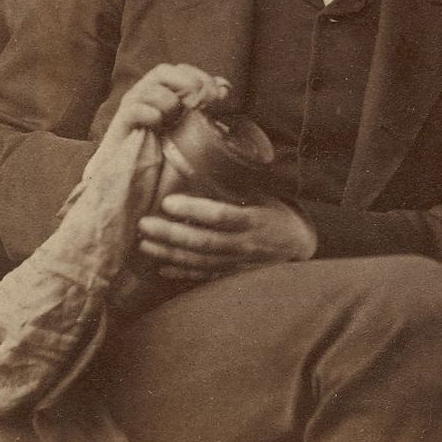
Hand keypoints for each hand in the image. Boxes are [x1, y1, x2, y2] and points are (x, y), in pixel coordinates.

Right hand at [99, 63, 229, 154]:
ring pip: (149, 88)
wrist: (136, 192)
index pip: (181, 71)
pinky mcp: (120, 128)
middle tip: (203, 101)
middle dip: (188, 82)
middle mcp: (147, 98)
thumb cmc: (166, 163)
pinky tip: (159, 124)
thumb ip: (208, 110)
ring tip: (175, 119)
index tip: (220, 95)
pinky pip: (134, 109)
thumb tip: (225, 87)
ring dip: (169, 100)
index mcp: (165, 96)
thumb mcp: (195, 135)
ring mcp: (132, 111)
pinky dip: (150, 113)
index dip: (202, 77)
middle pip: (164, 71)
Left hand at [137, 194, 316, 280]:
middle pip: (205, 242)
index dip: (194, 211)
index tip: (168, 202)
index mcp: (255, 219)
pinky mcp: (234, 276)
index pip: (222, 216)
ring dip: (170, 253)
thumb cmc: (275, 212)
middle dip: (171, 234)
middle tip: (144, 224)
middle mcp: (246, 245)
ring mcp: (239, 264)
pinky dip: (182, 273)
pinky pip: (205, 276)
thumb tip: (200, 164)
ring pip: (200, 261)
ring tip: (144, 244)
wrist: (297, 244)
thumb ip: (234, 187)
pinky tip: (161, 267)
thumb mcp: (262, 194)